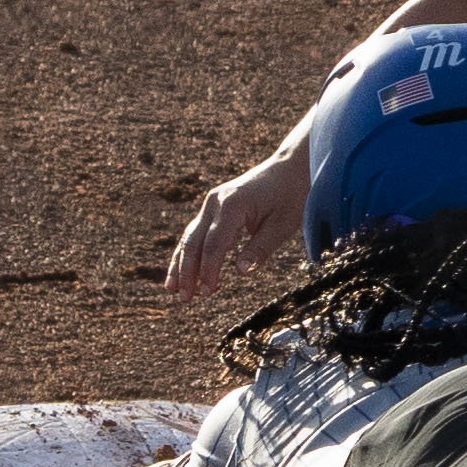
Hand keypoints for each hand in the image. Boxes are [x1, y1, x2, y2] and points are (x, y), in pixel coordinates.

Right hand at [165, 145, 310, 301]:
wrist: (290, 167)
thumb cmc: (291, 196)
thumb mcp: (282, 225)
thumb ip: (259, 249)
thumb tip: (240, 272)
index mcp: (233, 205)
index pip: (214, 244)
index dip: (208, 270)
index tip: (207, 292)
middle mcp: (215, 202)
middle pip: (194, 241)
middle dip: (187, 272)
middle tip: (186, 299)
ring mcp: (212, 203)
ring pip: (189, 237)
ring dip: (181, 265)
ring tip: (174, 291)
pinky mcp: (213, 207)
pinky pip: (196, 233)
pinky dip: (188, 253)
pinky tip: (181, 272)